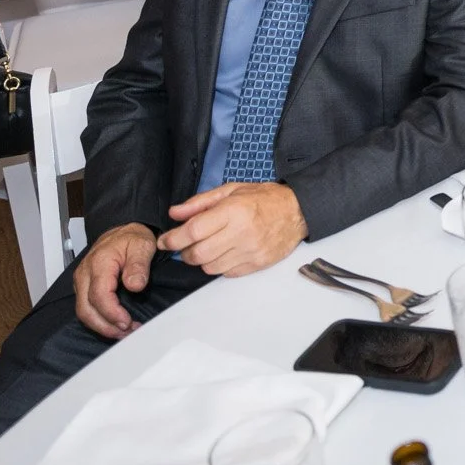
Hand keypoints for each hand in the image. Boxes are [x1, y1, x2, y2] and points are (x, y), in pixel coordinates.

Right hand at [74, 222, 158, 338]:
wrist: (122, 232)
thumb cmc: (132, 237)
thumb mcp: (142, 245)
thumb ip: (138, 265)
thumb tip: (135, 285)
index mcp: (99, 263)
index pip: (99, 295)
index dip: (112, 313)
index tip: (127, 322)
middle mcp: (85, 274)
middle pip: (86, 309)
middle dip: (105, 326)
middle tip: (127, 332)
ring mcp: (82, 281)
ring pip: (83, 312)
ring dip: (102, 326)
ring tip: (123, 332)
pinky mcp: (84, 287)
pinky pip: (86, 308)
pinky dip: (99, 320)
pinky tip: (115, 325)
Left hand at [158, 183, 307, 277]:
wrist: (299, 211)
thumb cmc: (264, 198)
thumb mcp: (232, 190)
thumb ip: (200, 202)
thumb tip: (174, 214)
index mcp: (233, 211)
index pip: (193, 231)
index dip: (173, 239)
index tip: (165, 240)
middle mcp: (241, 233)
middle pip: (197, 254)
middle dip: (185, 252)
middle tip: (187, 245)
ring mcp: (250, 251)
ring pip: (209, 267)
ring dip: (202, 260)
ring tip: (209, 247)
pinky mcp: (257, 264)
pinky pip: (226, 273)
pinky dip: (220, 266)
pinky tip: (226, 253)